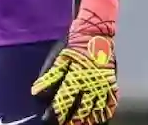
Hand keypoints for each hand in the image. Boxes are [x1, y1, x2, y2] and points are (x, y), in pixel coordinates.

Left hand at [31, 0, 118, 124]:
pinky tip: (101, 118)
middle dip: (72, 119)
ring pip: (95, 108)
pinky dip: (105, 112)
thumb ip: (49, 77)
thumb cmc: (74, 44)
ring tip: (82, 124)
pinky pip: (110, 101)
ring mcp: (101, 83)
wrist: (95, 32)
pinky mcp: (110, 82)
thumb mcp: (57, 57)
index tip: (49, 119)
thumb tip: (37, 93)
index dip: (56, 112)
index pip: (63, 100)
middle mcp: (88, 83)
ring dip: (87, 119)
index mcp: (73, 76)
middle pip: (80, 108)